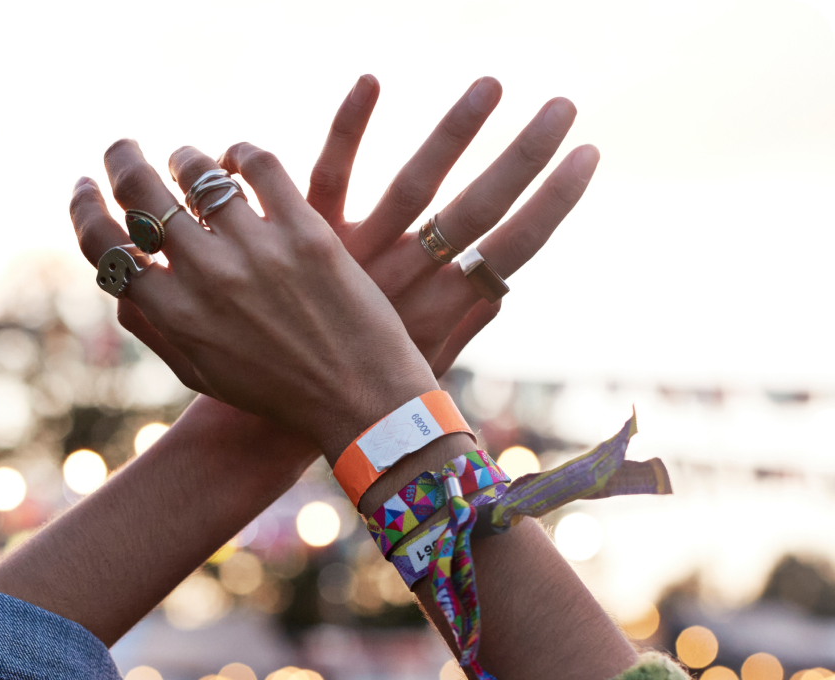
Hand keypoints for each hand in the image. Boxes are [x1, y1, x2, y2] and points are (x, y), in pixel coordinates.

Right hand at [72, 142, 435, 463]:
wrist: (358, 399)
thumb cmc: (276, 393)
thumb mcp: (201, 375)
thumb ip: (154, 328)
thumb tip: (118, 282)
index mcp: (176, 317)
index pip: (105, 246)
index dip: (83, 209)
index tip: (83, 188)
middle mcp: (208, 278)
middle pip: (140, 192)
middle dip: (120, 160)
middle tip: (122, 150)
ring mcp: (257, 250)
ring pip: (197, 169)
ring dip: (184, 158)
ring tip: (187, 162)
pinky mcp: (305, 229)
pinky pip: (258, 164)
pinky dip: (240, 154)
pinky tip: (239, 163)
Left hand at [304, 75, 597, 375]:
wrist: (271, 418)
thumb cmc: (352, 392)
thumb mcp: (417, 364)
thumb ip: (462, 326)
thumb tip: (503, 291)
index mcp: (437, 311)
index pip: (511, 252)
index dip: (553, 203)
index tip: (590, 155)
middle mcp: (404, 283)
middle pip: (476, 211)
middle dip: (524, 158)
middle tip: (566, 105)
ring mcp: (356, 259)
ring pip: (414, 187)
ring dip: (455, 133)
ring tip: (493, 85)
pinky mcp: (306, 241)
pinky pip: (329, 177)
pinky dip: (349, 129)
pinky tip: (371, 80)